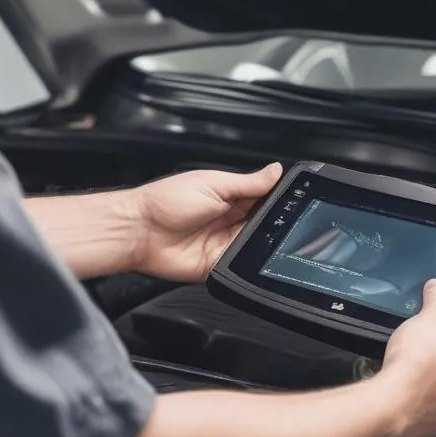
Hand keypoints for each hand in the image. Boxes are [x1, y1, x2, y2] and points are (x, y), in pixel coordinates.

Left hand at [132, 163, 283, 281]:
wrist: (139, 231)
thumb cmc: (165, 201)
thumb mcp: (214, 183)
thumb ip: (248, 182)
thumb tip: (276, 170)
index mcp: (230, 197)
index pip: (265, 199)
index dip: (280, 200)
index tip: (296, 200)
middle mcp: (230, 220)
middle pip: (265, 224)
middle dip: (274, 224)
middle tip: (279, 220)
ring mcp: (225, 244)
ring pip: (257, 246)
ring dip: (261, 242)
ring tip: (257, 234)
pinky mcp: (219, 265)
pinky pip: (242, 266)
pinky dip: (247, 262)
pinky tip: (247, 253)